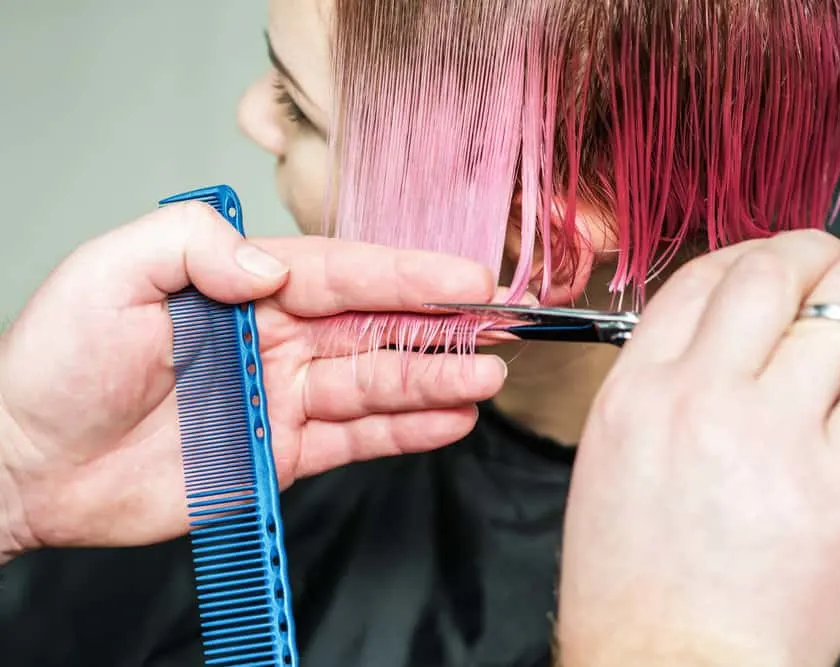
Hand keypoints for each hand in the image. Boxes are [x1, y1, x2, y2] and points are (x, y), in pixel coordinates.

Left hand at [0, 201, 505, 561]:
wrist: (28, 464)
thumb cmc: (56, 364)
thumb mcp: (111, 274)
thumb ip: (196, 247)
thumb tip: (275, 270)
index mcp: (243, 287)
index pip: (342, 273)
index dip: (406, 274)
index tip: (465, 276)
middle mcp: (274, 339)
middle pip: (374, 327)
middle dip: (439, 328)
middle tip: (500, 329)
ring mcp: (282, 399)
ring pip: (374, 384)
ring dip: (433, 381)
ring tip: (485, 380)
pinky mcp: (281, 456)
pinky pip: (354, 439)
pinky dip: (403, 430)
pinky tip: (446, 421)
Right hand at [556, 197, 839, 666]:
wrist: (669, 665)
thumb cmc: (633, 584)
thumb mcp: (611, 465)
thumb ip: (660, 394)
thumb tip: (719, 346)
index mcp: (636, 393)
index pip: (696, 282)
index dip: (744, 254)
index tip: (772, 253)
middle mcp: (701, 397)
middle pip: (767, 274)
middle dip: (811, 246)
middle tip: (837, 243)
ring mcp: (774, 433)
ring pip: (838, 312)